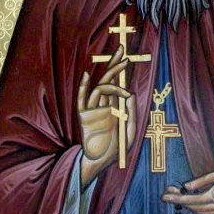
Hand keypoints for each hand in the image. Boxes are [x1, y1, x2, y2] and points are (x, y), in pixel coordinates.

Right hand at [77, 46, 135, 187]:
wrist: (101, 163)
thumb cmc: (116, 149)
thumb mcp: (130, 131)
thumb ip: (131, 112)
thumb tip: (131, 92)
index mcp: (114, 106)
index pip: (117, 83)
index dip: (119, 70)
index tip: (125, 56)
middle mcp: (103, 104)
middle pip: (108, 79)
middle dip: (114, 64)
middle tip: (122, 50)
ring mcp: (93, 109)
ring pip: (100, 88)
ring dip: (112, 81)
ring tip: (124, 80)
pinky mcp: (84, 116)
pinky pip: (82, 100)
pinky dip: (83, 87)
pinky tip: (86, 76)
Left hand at [161, 170, 213, 213]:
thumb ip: (202, 181)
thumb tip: (185, 186)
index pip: (192, 200)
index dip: (177, 199)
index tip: (164, 196)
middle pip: (193, 207)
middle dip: (180, 201)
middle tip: (168, 193)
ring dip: (189, 206)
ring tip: (181, 196)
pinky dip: (199, 211)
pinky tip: (196, 203)